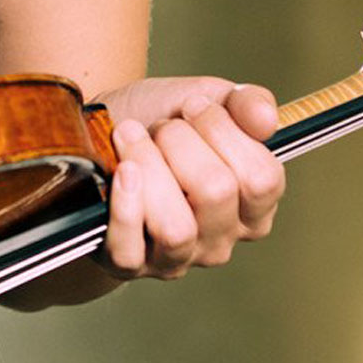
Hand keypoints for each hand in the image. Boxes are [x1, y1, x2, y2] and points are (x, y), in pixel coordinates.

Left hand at [90, 75, 283, 280]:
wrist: (94, 137)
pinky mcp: (129, 264)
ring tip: (130, 138)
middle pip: (217, 194)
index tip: (194, 105)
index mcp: (253, 207)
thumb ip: (246, 104)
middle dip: (180, 141)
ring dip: (148, 167)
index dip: (224, 132)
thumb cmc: (156, 122)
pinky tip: (119, 172)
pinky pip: (130, 248)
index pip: (262, 180)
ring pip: (176, 227)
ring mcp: (176, 257)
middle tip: (160, 127)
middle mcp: (221, 240)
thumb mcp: (205, 97)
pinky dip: (123, 205)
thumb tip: (267, 120)